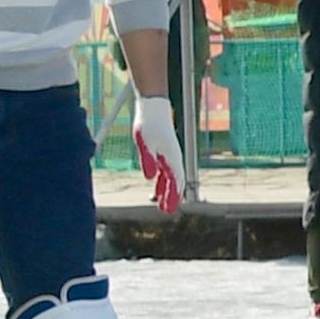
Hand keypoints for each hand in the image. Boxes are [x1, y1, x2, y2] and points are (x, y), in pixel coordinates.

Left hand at [133, 99, 189, 213]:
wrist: (153, 108)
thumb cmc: (149, 124)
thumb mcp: (144, 142)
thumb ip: (148, 160)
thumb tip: (150, 177)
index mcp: (171, 157)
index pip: (175, 180)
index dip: (172, 195)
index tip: (169, 209)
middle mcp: (173, 158)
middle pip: (175, 181)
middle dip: (171, 196)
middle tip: (167, 211)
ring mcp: (169, 155)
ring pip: (170, 177)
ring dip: (167, 190)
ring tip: (162, 203)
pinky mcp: (163, 151)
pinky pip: (165, 170)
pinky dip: (162, 180)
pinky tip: (155, 186)